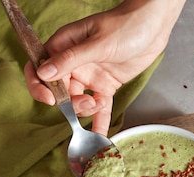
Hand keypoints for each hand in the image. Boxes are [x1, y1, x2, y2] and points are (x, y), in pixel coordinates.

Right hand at [24, 0, 185, 134]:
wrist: (154, 25)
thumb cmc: (126, 24)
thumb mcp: (97, 43)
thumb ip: (70, 59)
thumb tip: (44, 73)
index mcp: (64, 46)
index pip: (39, 68)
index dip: (40, 86)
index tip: (50, 99)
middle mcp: (74, 63)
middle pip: (59, 91)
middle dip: (69, 103)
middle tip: (85, 102)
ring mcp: (90, 76)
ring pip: (77, 102)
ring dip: (85, 110)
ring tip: (98, 104)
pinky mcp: (105, 86)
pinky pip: (99, 108)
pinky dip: (99, 122)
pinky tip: (99, 136)